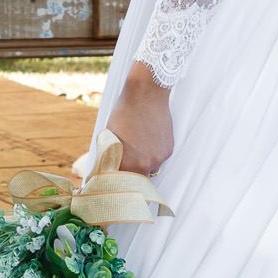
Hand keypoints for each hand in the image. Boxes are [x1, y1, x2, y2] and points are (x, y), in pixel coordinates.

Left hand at [104, 62, 174, 179]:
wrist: (146, 95)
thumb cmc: (124, 113)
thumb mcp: (111, 137)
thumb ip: (112, 156)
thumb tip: (109, 167)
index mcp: (129, 163)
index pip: (122, 182)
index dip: (117, 179)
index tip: (115, 176)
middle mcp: (147, 165)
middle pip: (137, 179)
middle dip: (131, 173)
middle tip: (126, 162)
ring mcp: (160, 158)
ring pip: (150, 168)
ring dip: (143, 163)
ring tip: (137, 146)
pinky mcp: (169, 149)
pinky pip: (159, 158)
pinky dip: (153, 153)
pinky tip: (148, 138)